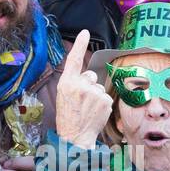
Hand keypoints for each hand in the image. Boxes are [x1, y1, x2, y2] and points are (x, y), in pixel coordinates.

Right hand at [54, 30, 113, 148]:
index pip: (73, 59)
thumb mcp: (63, 96)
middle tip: (81, 102)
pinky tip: (95, 113)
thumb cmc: (68, 117)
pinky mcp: (105, 100)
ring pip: (99, 88)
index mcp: (66, 83)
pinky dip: (102, 105)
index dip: (79, 44)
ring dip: (95, 97)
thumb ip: (74, 83)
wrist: (75, 137)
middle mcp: (80, 85)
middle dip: (89, 85)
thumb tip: (89, 76)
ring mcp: (93, 92)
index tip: (85, 33)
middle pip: (90, 76)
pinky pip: (106, 97)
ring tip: (87, 110)